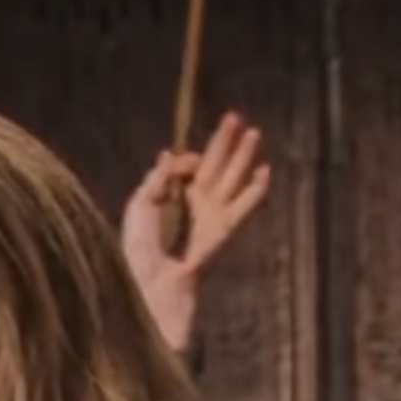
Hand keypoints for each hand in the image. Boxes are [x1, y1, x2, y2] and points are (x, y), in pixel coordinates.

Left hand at [120, 111, 271, 351]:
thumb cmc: (136, 252)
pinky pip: (243, 207)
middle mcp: (191, 206)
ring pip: (231, 179)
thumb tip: (171, 153)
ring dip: (243, 157)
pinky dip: (255, 190)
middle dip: (223, 142)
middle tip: (236, 115)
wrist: (149, 284)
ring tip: (255, 132)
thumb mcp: (139, 207)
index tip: (181, 160)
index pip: (185, 169)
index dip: (185, 159)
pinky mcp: (221, 232)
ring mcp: (209, 218)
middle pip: (213, 167)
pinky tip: (265, 171)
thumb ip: (156, 179)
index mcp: (168, 200)